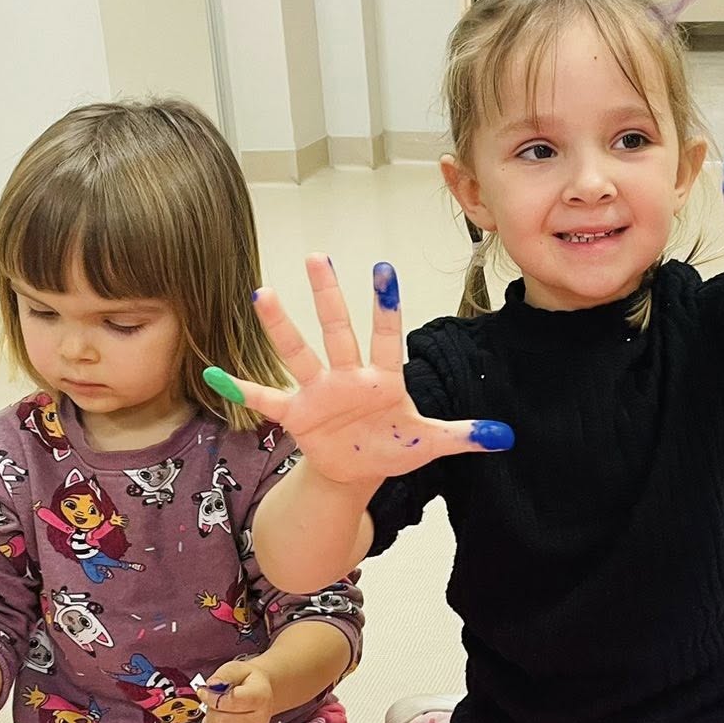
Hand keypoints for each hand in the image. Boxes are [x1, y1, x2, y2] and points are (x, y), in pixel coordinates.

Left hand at [198, 657, 274, 722]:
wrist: (260, 694)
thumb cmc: (247, 683)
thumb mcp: (237, 668)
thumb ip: (223, 675)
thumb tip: (211, 686)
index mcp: (259, 697)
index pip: (230, 701)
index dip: (213, 696)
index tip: (208, 691)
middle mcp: (258, 720)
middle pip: (221, 722)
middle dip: (209, 711)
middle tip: (213, 703)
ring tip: (213, 716)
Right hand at [206, 256, 511, 490]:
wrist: (358, 467)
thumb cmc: (392, 444)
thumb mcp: (430, 442)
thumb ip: (465, 435)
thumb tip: (507, 435)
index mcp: (383, 378)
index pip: (386, 336)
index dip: (385, 305)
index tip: (383, 268)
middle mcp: (347, 375)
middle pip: (337, 330)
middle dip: (328, 296)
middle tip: (318, 255)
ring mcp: (319, 391)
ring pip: (298, 353)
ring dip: (281, 327)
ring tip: (262, 293)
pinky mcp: (296, 414)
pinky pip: (265, 400)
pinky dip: (242, 390)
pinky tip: (216, 374)